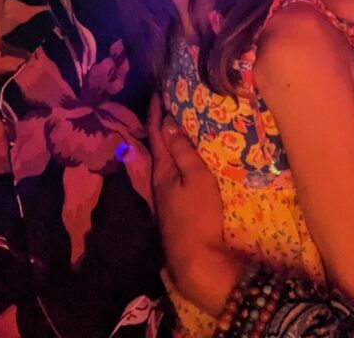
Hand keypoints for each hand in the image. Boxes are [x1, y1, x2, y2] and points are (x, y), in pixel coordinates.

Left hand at [148, 95, 242, 315]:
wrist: (198, 261)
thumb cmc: (198, 216)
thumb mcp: (195, 178)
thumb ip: (182, 151)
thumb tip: (168, 121)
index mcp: (162, 170)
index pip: (155, 134)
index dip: (155, 112)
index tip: (158, 92)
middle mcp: (158, 181)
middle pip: (156, 147)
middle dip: (159, 125)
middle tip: (168, 103)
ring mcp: (165, 197)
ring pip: (164, 161)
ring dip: (167, 142)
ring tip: (176, 125)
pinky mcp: (174, 208)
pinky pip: (172, 173)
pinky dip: (175, 159)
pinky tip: (182, 160)